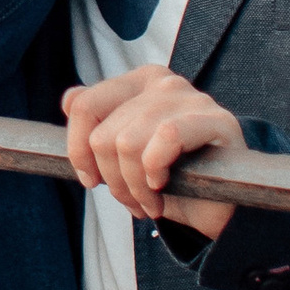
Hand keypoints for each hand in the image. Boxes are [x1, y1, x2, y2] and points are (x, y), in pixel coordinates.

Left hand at [64, 66, 244, 236]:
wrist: (220, 206)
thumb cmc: (170, 178)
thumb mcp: (125, 154)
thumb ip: (99, 124)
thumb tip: (70, 99)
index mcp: (138, 82)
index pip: (85, 105)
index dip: (78, 149)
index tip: (91, 180)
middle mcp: (164, 83)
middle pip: (105, 135)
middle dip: (113, 181)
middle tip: (133, 201)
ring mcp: (192, 98)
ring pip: (129, 143)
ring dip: (134, 187)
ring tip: (149, 202)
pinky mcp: (218, 121)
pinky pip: (166, 138)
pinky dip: (155, 171)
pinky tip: (163, 187)